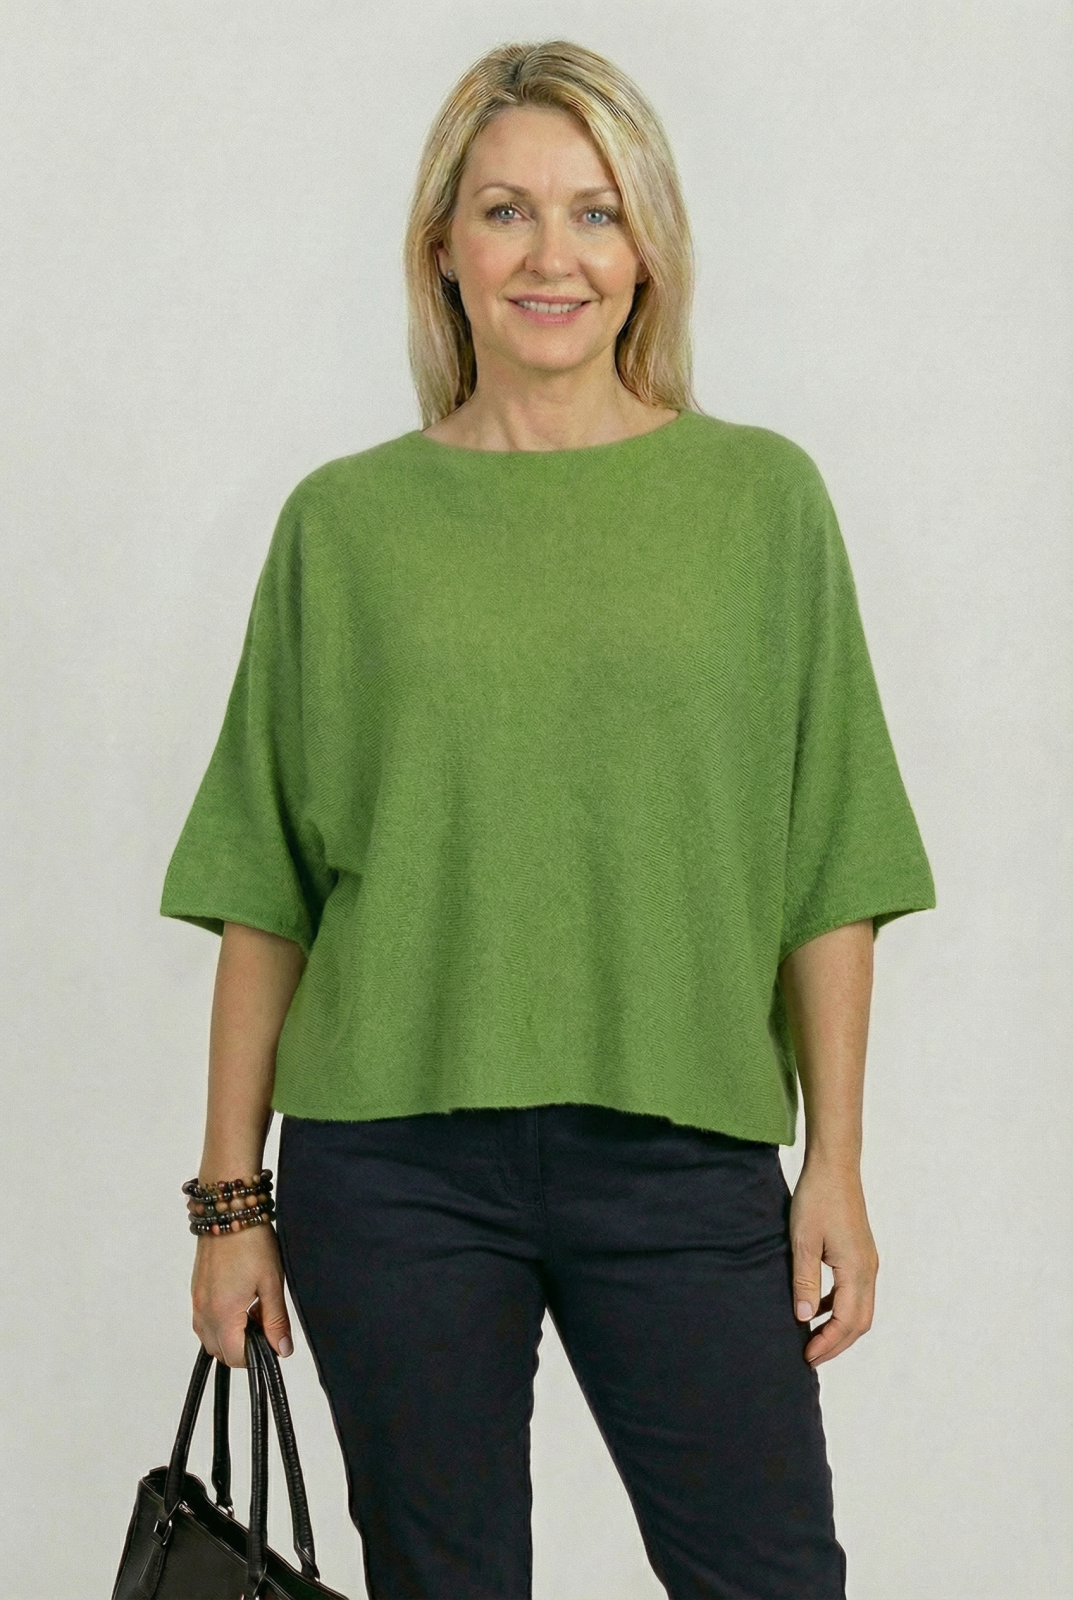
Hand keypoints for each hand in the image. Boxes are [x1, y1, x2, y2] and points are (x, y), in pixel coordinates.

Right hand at [191, 1222, 292, 1367]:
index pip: (235, 1357)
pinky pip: (205, 1319)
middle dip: (244, 1346)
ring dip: (232, 1334)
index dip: (257, 1356)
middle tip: (265, 1322)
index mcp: (222, 1313)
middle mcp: (204, 1310)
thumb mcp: (272, 1282)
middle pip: (220, 1351)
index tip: (272, 1340)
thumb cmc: (251, 1241)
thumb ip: (276, 1320)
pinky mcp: (197, 1290)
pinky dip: (222, 1320)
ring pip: (211, 1337)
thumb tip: (282, 1349)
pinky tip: (242, 1299)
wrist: (230, 1209)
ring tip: (254, 1308)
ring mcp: (197, 1300)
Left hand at [789, 1158, 878, 1365]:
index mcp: (856, 1270)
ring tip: (813, 1338)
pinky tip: (818, 1307)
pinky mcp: (861, 1253)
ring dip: (839, 1327)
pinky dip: (840, 1307)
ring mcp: (867, 1261)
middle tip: (810, 1356)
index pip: (847, 1322)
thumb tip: (804, 1318)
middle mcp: (868, 1269)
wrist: (835, 1167)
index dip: (828, 1343)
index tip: (807, 1356)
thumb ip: (805, 1281)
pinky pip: (856, 1292)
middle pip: (859, 1322)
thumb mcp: (803, 1240)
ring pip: (860, 1308)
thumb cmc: (817, 1198)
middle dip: (837, 1343)